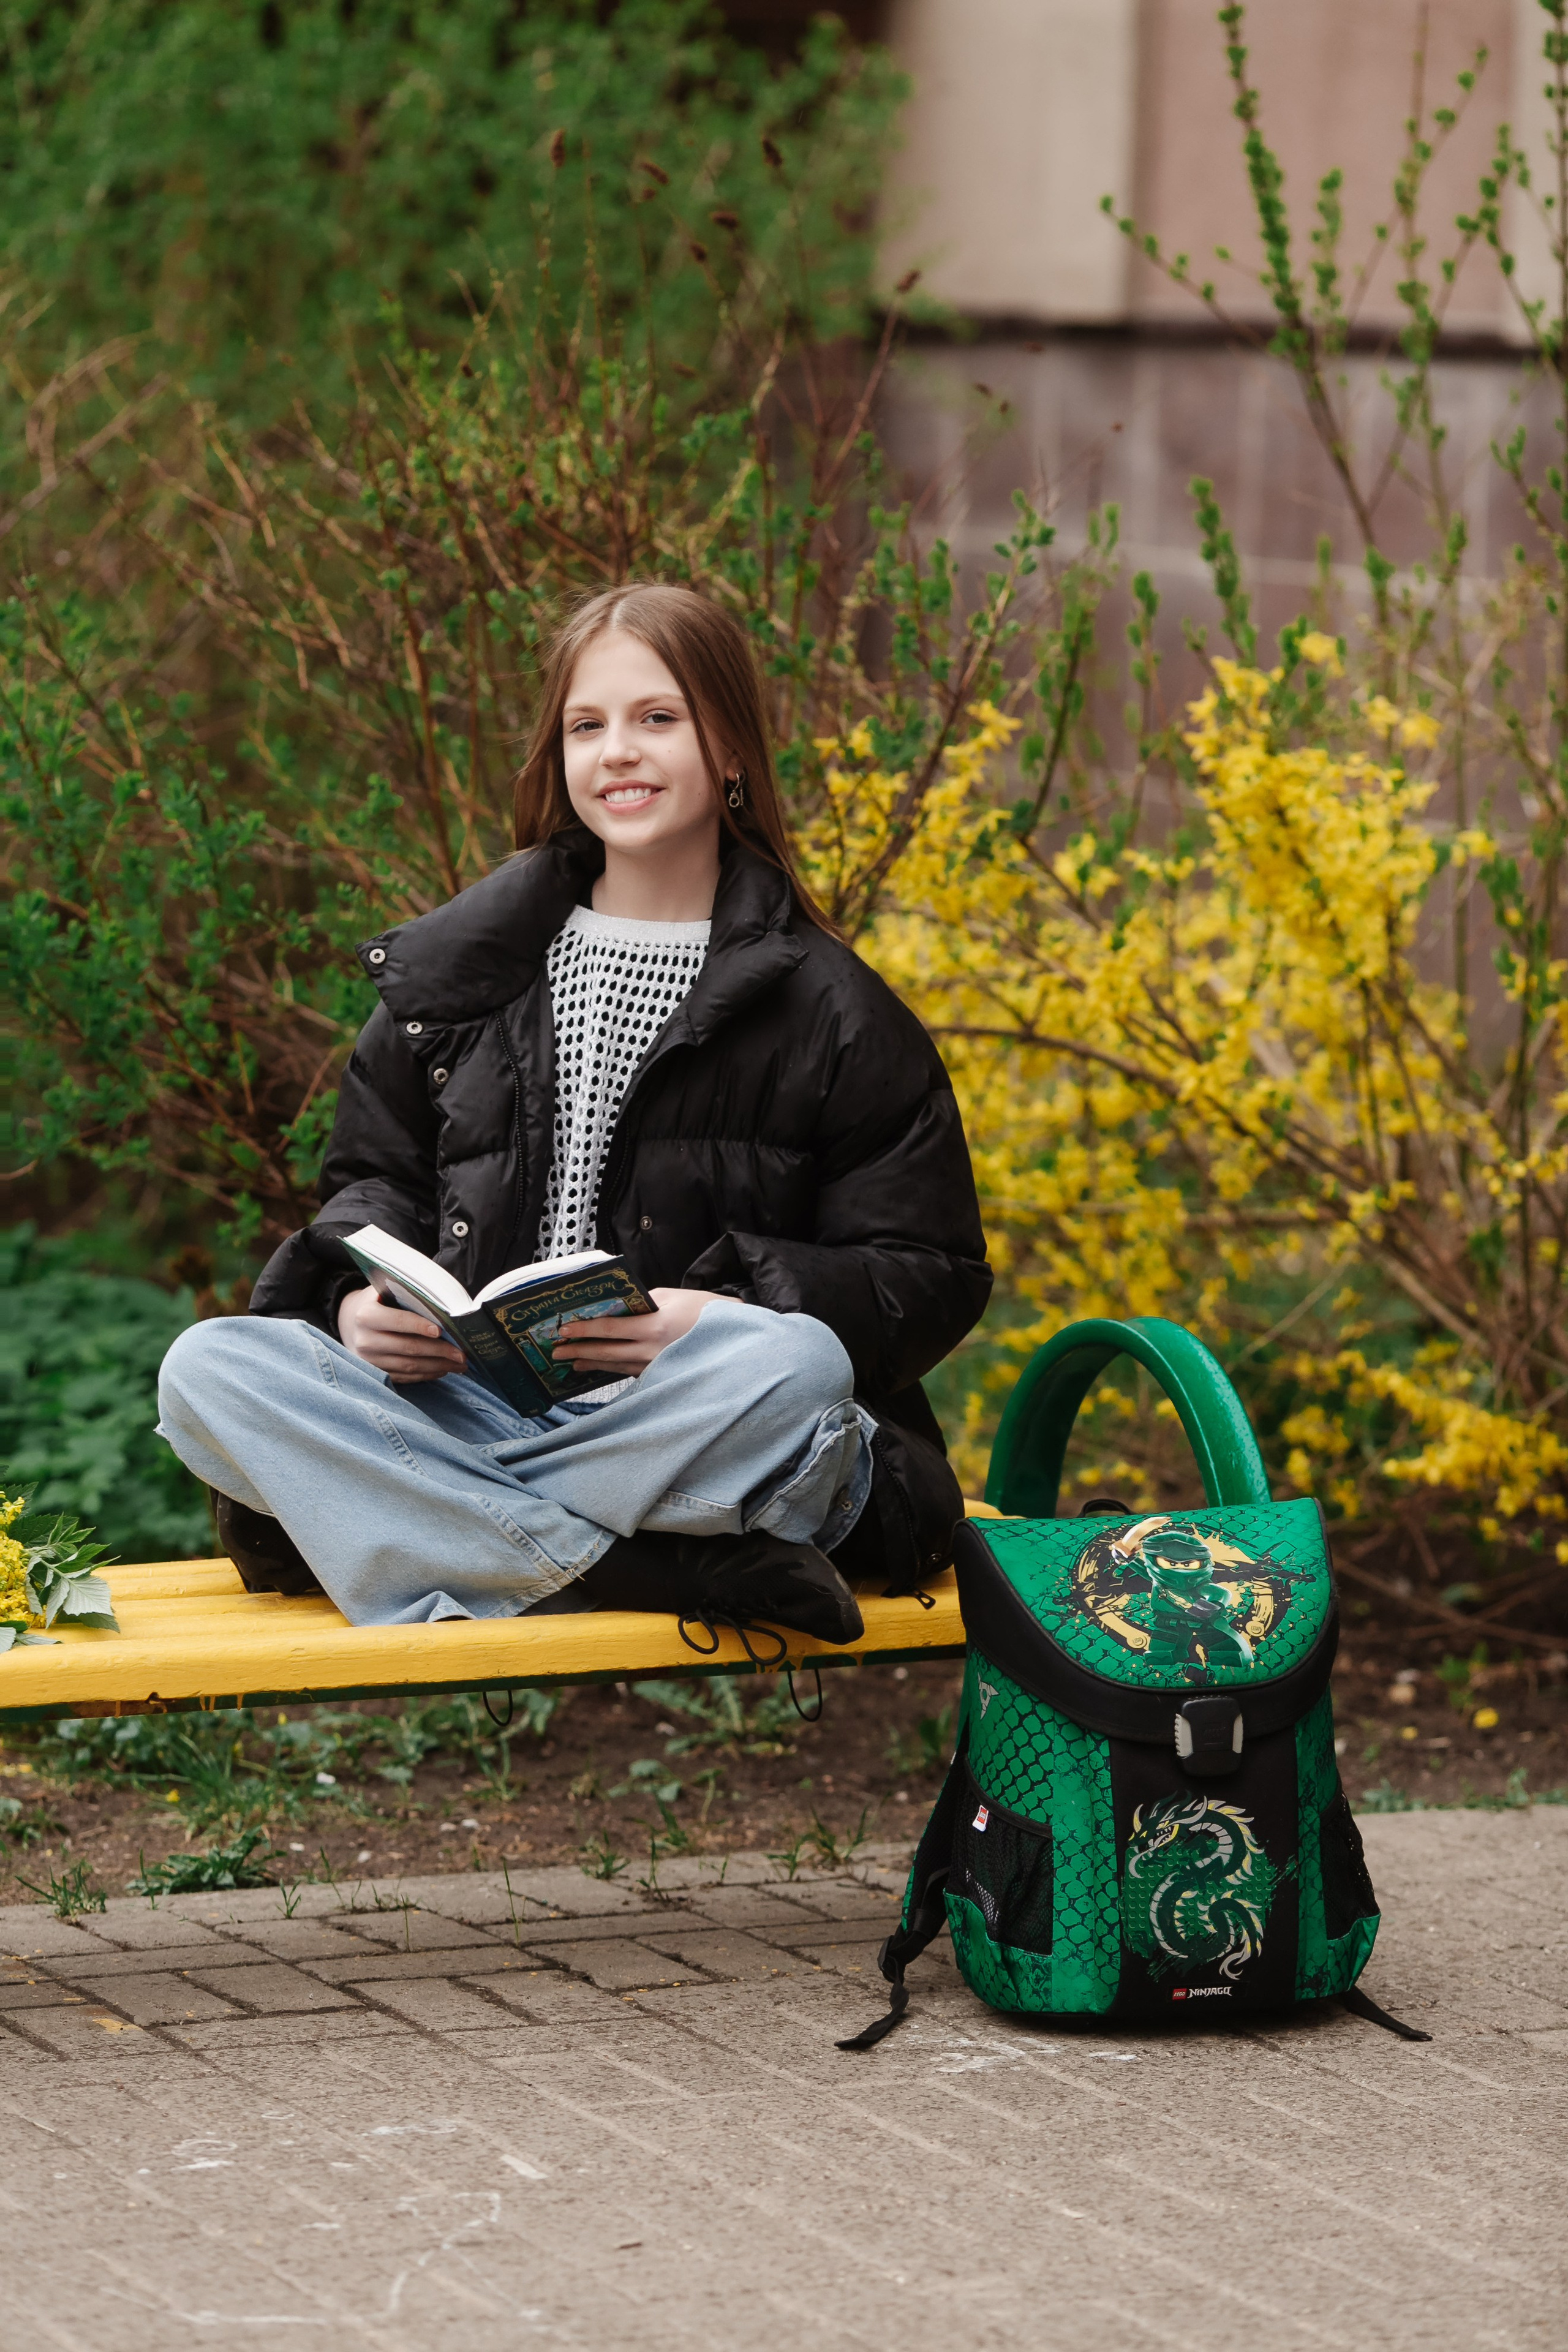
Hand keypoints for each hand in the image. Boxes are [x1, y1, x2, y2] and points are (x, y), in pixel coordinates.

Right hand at [337, 1286, 465, 1383]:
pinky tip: (444, 1369)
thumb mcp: (383, 1291)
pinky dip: (427, 1374)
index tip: (441, 1331)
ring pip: (409, 1366)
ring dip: (438, 1366)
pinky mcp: (376, 1373)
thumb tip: (439, 1304)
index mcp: (366, 1316)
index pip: (397, 1322)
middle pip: (408, 1348)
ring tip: (459, 1364)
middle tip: (462, 1354)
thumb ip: (405, 1294)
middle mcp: (365, 1341)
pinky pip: (405, 1377)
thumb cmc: (376, 1302)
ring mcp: (369, 1361)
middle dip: (439, 1351)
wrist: (349, 1322)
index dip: (420, 1326)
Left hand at [552, 1286, 721, 1375]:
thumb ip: (641, 1303)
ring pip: (616, 1366)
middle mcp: (653, 1351)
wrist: (732, 1334)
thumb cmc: (703, 1310)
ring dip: (591, 1363)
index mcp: (655, 1327)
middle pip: (607, 1352)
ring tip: (572, 1362)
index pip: (611, 1329)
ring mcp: (656, 1366)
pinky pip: (629, 1372)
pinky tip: (599, 1367)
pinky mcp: (660, 1374)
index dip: (585, 1329)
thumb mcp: (670, 1297)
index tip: (564, 1329)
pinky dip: (611, 1369)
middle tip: (557, 1351)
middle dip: (579, 1351)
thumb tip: (615, 1308)